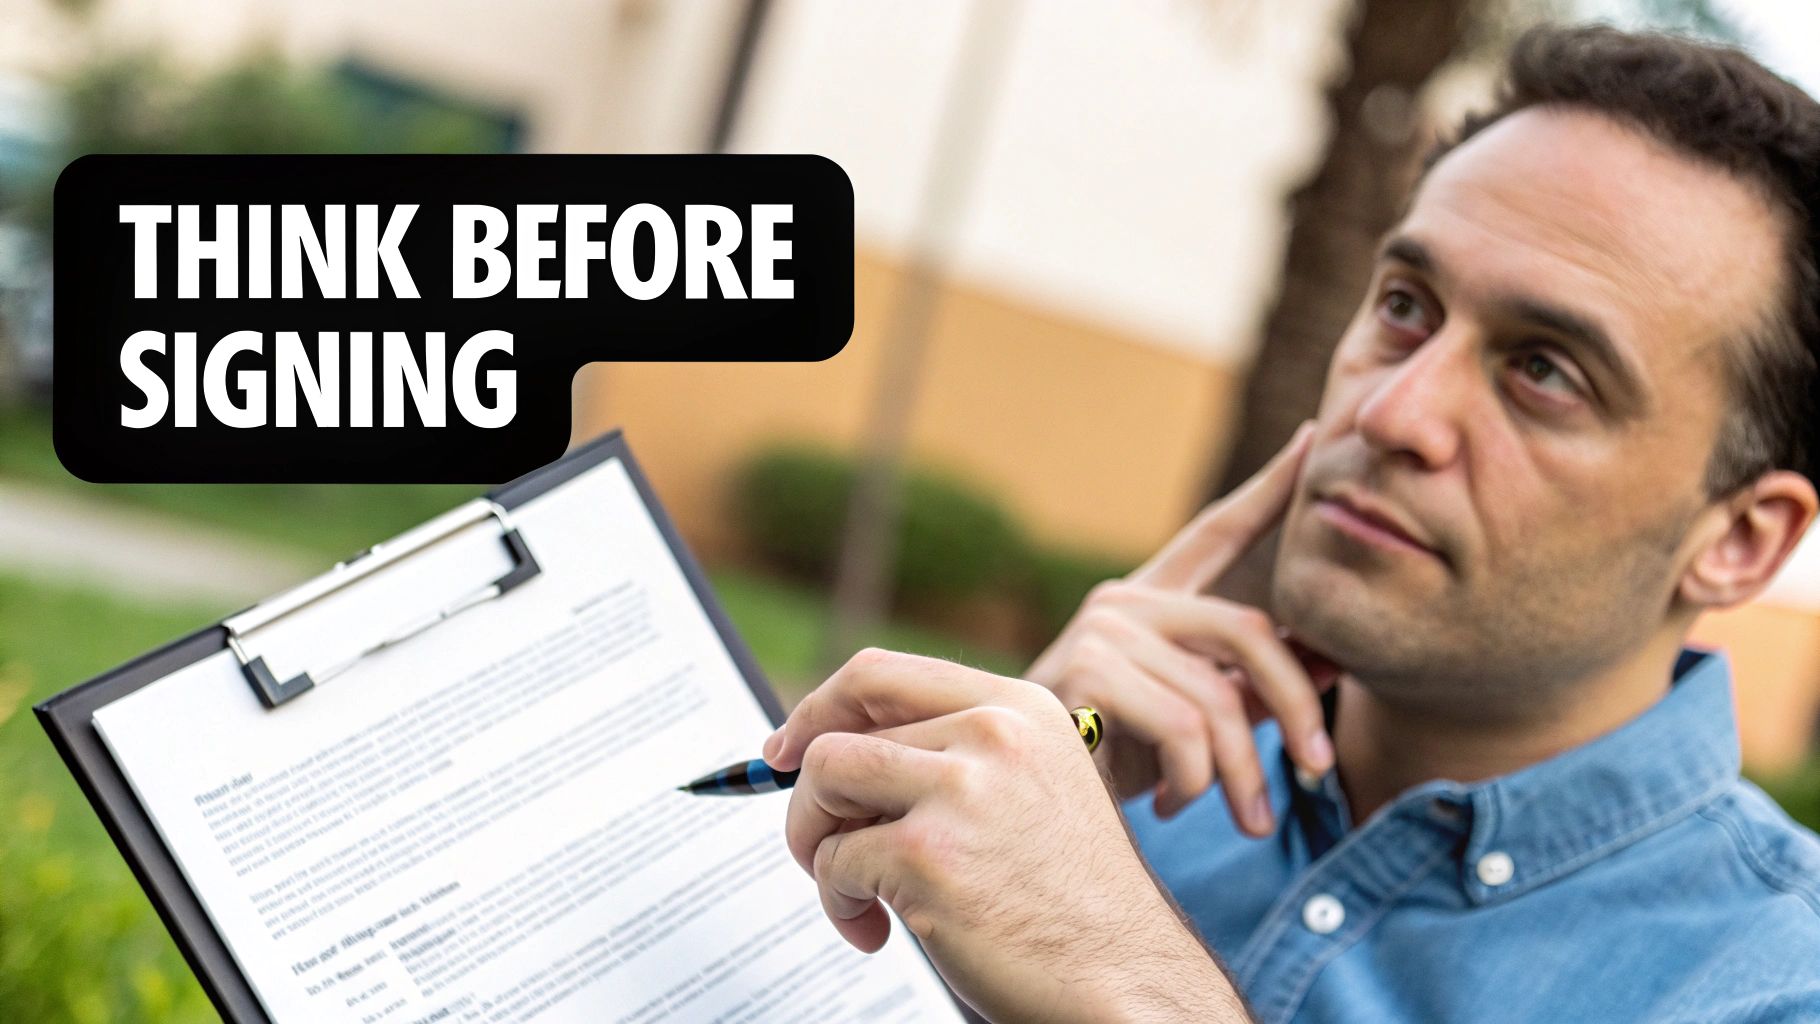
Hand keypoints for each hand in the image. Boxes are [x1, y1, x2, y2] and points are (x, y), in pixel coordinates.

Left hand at [766, 650, 1248, 1023]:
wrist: (1127, 980)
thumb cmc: (1073, 903)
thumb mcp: (1033, 792)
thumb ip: (956, 756)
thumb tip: (831, 750)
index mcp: (1020, 707)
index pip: (882, 673)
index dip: (818, 708)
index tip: (786, 751)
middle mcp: (993, 734)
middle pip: (839, 733)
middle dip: (811, 799)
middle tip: (822, 849)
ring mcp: (960, 791)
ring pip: (823, 781)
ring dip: (815, 843)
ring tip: (853, 893)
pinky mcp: (927, 856)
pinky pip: (835, 861)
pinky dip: (839, 903)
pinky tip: (879, 932)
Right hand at [1024, 422, 1338, 831]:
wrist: (1017, 804)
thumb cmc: (1105, 767)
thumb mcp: (1190, 723)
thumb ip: (1249, 688)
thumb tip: (1333, 661)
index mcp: (1148, 604)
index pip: (1217, 531)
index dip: (1269, 487)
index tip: (1315, 436)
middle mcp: (1124, 602)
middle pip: (1248, 630)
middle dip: (1298, 705)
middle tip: (1319, 769)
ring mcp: (1102, 630)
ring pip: (1218, 698)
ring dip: (1240, 773)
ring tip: (1240, 818)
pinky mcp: (1085, 671)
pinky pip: (1183, 728)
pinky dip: (1193, 780)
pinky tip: (1168, 802)